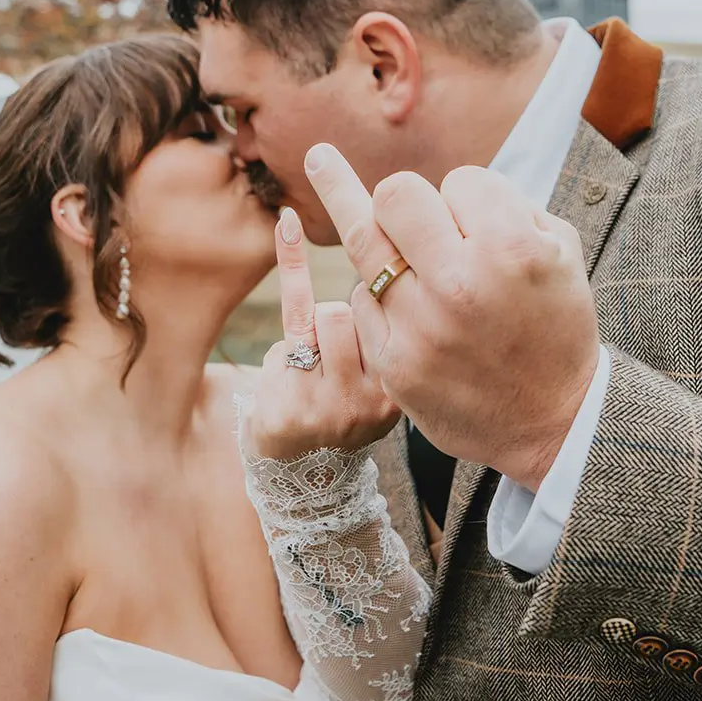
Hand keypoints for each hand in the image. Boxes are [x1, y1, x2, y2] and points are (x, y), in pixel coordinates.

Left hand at [239, 206, 401, 460]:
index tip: (394, 285)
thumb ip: (399, 331)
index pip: (400, 315)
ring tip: (311, 366)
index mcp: (404, 391)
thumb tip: (414, 248)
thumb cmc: (346, 412)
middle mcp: (372, 402)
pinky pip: (290, 318)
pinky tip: (288, 222)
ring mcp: (329, 405)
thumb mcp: (385, 380)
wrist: (305, 478)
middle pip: (360, 312)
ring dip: (313, 328)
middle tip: (332, 356)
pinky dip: (291, 262)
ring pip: (326, 316)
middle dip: (341, 318)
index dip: (389, 299)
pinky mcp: (289, 402)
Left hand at [303, 146, 600, 492]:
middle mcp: (461, 285)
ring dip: (354, 209)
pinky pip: (362, 300)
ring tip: (320, 159)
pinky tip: (396, 296)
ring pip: (364, 242)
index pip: (459, 181)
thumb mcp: (559, 252)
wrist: (554, 420)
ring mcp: (422, 327)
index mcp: (511, 250)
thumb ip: (510, 207)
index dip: (469, 196)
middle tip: (406, 206)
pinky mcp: (394, 363)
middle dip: (404, 197)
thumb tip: (448, 185)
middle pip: (395, 196)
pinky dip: (377, 292)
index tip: (479, 221)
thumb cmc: (557, 323)